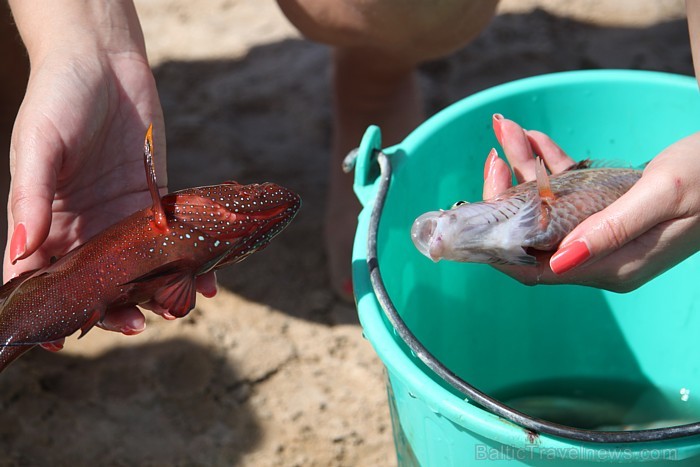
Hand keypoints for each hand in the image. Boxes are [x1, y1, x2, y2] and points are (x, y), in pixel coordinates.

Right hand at [4, 0, 215, 348]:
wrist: (104, 60)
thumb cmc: (59, 94)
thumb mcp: (38, 144)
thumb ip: (29, 198)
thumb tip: (18, 254)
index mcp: (43, 217)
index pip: (38, 275)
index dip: (48, 309)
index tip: (61, 339)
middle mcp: (81, 224)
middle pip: (94, 281)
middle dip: (110, 308)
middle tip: (134, 324)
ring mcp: (118, 214)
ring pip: (136, 267)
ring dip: (153, 292)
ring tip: (175, 307)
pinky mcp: (153, 199)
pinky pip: (169, 238)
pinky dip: (187, 262)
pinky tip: (208, 280)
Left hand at [485, 114, 699, 291]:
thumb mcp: (661, 197)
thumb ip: (610, 229)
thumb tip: (559, 261)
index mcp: (611, 265)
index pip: (535, 268)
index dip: (499, 245)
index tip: (475, 212)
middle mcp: (601, 257)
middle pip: (533, 235)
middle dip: (508, 195)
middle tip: (495, 155)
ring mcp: (603, 235)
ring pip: (547, 207)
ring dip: (527, 169)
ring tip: (510, 130)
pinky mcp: (609, 214)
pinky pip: (569, 193)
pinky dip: (552, 166)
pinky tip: (537, 138)